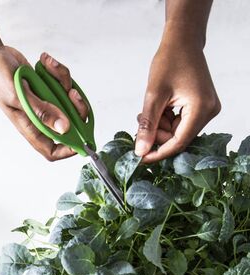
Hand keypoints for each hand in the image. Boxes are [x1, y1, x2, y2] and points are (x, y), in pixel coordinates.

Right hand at [0, 47, 87, 160]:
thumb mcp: (19, 96)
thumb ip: (42, 112)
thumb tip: (64, 127)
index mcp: (30, 127)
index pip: (51, 150)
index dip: (68, 149)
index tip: (81, 136)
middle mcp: (39, 118)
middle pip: (68, 125)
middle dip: (75, 108)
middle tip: (72, 93)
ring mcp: (44, 103)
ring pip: (67, 100)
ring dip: (63, 81)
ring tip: (49, 67)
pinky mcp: (46, 88)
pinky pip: (61, 83)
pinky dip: (57, 71)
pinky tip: (45, 62)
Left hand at [135, 32, 219, 162]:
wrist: (183, 41)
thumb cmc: (170, 60)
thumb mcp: (154, 95)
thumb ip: (148, 126)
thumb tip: (141, 151)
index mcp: (201, 108)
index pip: (178, 143)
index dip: (158, 153)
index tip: (140, 158)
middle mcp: (209, 111)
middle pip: (178, 138)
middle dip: (157, 134)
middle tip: (141, 121)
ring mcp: (207, 109)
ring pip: (178, 132)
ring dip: (160, 126)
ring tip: (149, 110)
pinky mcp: (203, 107)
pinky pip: (182, 124)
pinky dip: (167, 120)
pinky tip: (160, 108)